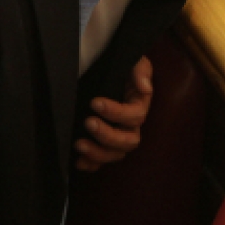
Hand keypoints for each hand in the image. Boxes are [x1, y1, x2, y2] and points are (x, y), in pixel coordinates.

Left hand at [74, 56, 152, 171]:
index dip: (116, 113)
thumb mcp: (133, 60)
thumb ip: (140, 70)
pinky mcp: (102, 143)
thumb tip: (145, 88)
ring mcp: (117, 135)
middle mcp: (131, 124)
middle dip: (108, 135)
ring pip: (116, 154)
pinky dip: (91, 164)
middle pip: (128, 140)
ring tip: (79, 144)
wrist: (103, 67)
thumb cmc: (120, 64)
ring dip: (98, 153)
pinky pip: (101, 161)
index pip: (135, 115)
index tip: (94, 103)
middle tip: (88, 123)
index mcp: (139, 104)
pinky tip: (78, 162)